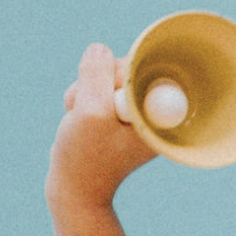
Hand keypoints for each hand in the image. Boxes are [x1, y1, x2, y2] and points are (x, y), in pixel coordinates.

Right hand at [47, 45, 154, 216]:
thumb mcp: (91, 112)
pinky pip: (96, 88)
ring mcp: (133, 113)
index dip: (121, 72)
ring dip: (85, 89)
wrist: (76, 186)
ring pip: (106, 76)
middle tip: (89, 103)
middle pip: (127, 68)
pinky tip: (78, 116)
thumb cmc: (87, 156)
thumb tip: (101, 49)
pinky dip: (81, 97)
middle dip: (98, 79)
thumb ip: (97, 76)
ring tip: (81, 115)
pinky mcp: (117, 113)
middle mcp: (151, 113)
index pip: (149, 69)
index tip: (109, 92)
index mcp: (159, 115)